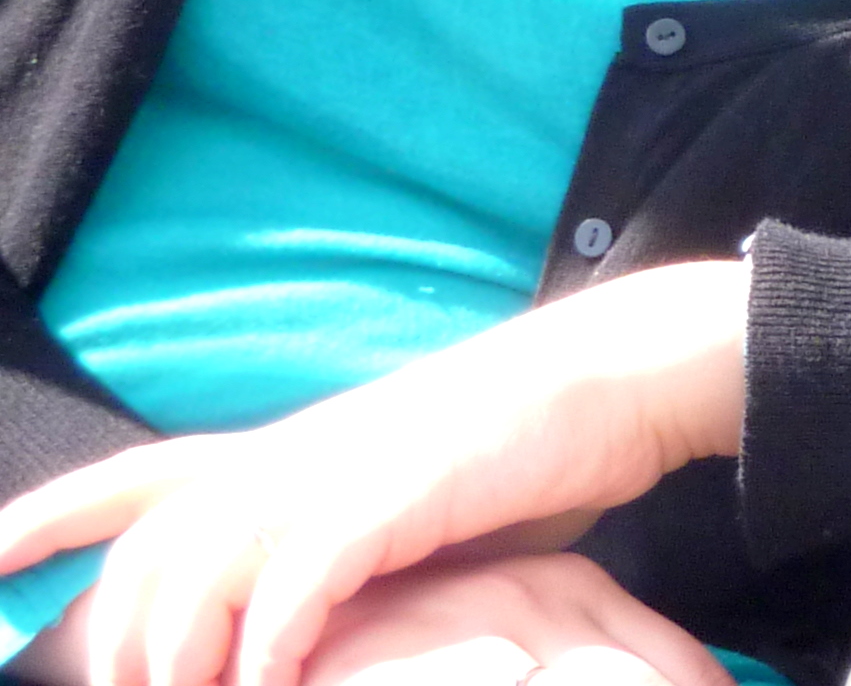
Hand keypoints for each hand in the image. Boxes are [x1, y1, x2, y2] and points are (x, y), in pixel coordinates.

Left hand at [0, 264, 747, 685]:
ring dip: (185, 656)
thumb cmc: (520, 449)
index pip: (137, 483)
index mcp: (290, 448)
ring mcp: (341, 468)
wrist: (613, 376)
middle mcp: (294, 452)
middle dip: (118, 640)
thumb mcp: (405, 497)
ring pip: (202, 567)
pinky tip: (279, 683)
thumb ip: (338, 548)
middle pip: (152, 549)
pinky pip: (297, 578)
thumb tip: (290, 627)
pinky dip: (272, 641)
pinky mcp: (395, 492)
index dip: (47, 521)